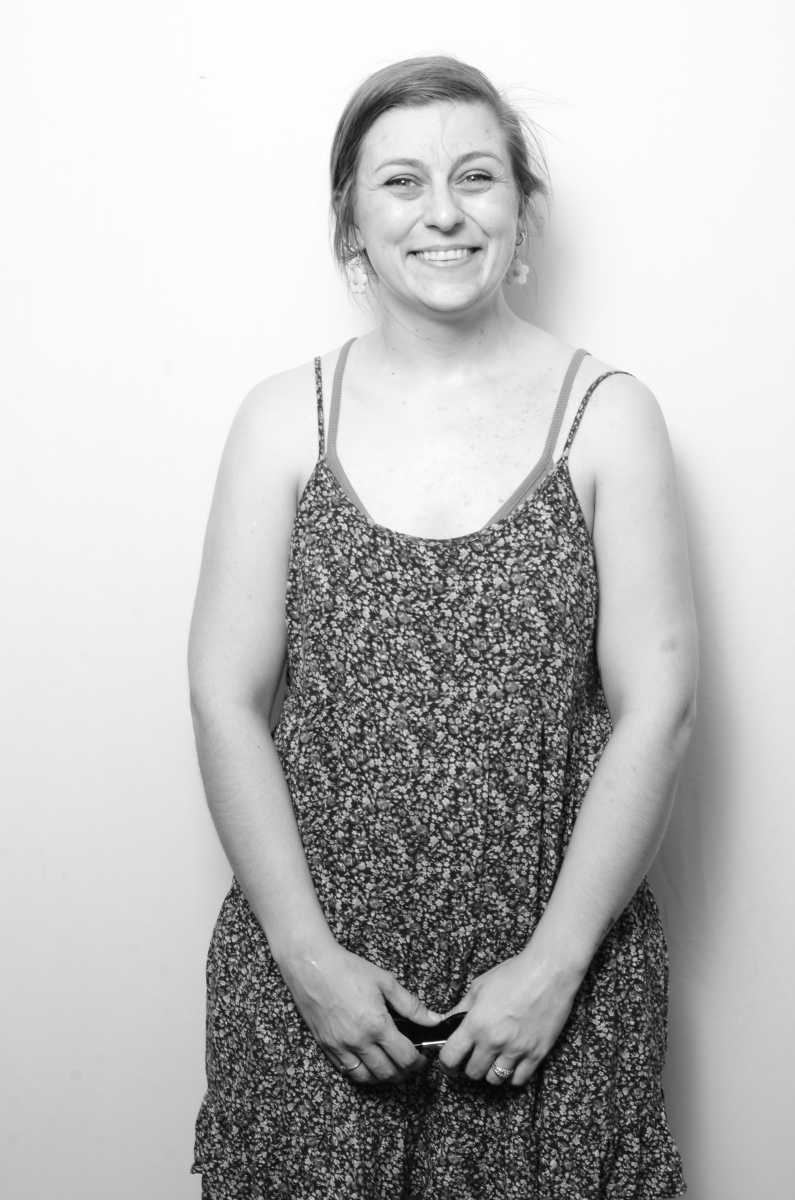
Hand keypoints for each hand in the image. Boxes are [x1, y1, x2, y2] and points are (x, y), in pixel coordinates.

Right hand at [281, 940, 444, 1084]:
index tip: (422, 1058)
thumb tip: (435, 1020)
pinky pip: (346, 1071)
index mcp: (376, 1024)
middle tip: (410, 1065)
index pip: (405, 1057)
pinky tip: (368, 1064)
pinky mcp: (326, 1046)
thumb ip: (411, 1005)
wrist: (312, 966)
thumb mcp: (385, 981)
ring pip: (366, 1078)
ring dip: (382, 1078)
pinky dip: (361, 1073)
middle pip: (387, 1072)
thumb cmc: (348, 969)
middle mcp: (358, 1041)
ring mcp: (340, 1046)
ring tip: (391, 1068)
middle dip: (404, 1073)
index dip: (418, 1062)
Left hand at [437, 947, 578, 1086]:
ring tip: (494, 1059)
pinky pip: (519, 1079)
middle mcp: (494, 1041)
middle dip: (469, 1067)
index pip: (450, 1057)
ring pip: (495, 1080)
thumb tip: (446, 1022)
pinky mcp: (537, 1054)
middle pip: (473, 1073)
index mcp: (476, 1023)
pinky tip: (511, 1062)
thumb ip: (461, 1008)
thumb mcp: (479, 986)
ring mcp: (516, 1050)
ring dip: (491, 1072)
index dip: (446, 1064)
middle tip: (474, 1057)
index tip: (448, 1064)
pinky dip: (512, 1075)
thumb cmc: (513, 974)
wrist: (548, 972)